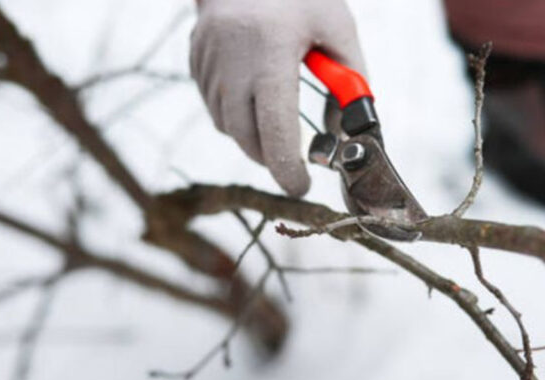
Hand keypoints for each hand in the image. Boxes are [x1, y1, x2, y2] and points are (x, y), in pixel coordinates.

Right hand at [191, 0, 365, 196]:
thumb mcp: (337, 28)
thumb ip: (349, 82)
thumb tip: (345, 130)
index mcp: (270, 52)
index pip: (274, 127)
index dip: (287, 166)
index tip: (300, 186)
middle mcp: (231, 61)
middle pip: (245, 136)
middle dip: (270, 157)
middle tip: (291, 160)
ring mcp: (207, 60)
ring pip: (226, 124)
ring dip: (251, 135)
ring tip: (273, 115)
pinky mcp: (195, 59)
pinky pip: (213, 105)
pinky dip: (234, 113)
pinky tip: (251, 91)